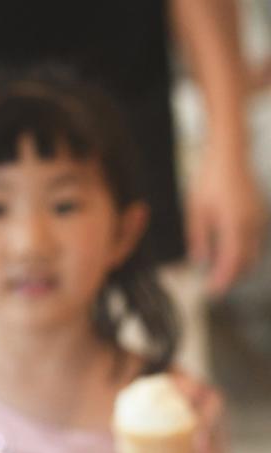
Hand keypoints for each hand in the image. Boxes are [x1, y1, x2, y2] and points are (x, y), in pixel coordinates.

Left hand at [186, 144, 266, 295]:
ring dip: (241, 264)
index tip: (213, 291)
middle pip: (247, 260)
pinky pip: (256, 239)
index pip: (232, 261)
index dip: (224, 279)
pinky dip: (246, 251)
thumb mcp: (196, 210)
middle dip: (233, 276)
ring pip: (255, 251)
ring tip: (222, 273)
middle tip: (216, 286)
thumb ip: (199, 238)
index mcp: (234, 225)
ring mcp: (259, 218)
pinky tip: (231, 253)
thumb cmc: (209, 180)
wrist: (229, 155)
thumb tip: (200, 260)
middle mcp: (252, 223)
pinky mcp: (261, 212)